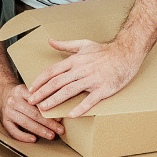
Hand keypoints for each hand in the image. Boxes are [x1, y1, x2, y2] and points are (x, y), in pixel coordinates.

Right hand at [0, 83, 64, 142]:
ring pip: (25, 122)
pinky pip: (14, 131)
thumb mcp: (30, 89)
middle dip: (48, 123)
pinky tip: (34, 139)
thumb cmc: (21, 94)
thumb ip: (41, 96)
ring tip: (51, 135)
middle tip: (60, 130)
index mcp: (20, 91)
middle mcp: (13, 101)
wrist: (2, 93)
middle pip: (33, 113)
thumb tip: (59, 108)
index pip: (37, 101)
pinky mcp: (4, 121)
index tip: (59, 119)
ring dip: (40, 130)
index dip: (49, 111)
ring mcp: (8, 112)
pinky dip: (24, 136)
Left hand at [27, 39, 144, 117]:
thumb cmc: (104, 50)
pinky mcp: (103, 88)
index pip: (52, 71)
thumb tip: (50, 41)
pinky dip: (80, 108)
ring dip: (55, 100)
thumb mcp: (83, 44)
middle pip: (57, 82)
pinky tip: (71, 115)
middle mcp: (81, 70)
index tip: (30, 89)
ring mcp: (92, 79)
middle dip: (42, 93)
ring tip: (44, 109)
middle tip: (31, 102)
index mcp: (75, 61)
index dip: (40, 80)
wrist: (126, 53)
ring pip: (69, 91)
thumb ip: (65, 44)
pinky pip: (90, 100)